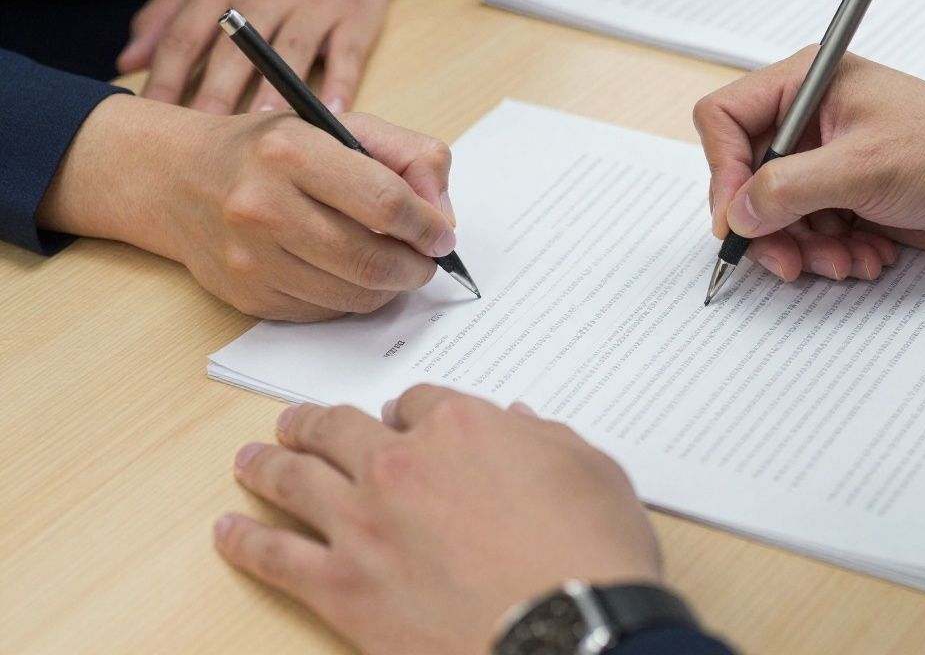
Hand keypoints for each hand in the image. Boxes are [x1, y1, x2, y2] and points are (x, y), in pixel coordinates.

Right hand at [37, 96, 456, 320]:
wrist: (182, 180)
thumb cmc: (274, 150)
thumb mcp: (341, 126)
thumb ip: (408, 156)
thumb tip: (442, 215)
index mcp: (292, 151)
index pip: (384, 202)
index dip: (427, 226)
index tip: (442, 235)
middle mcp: (263, 205)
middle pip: (371, 259)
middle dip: (415, 267)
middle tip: (426, 260)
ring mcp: (250, 258)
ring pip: (353, 295)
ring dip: (389, 288)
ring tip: (394, 267)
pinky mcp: (248, 296)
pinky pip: (325, 312)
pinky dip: (352, 299)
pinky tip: (350, 274)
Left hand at [116, 0, 402, 113]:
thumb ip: (167, 12)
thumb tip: (128, 61)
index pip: (186, 35)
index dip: (165, 77)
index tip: (149, 117)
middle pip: (235, 51)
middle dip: (215, 95)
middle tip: (201, 140)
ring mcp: (315, 4)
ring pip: (290, 55)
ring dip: (274, 94)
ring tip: (262, 130)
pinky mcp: (355, 17)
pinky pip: (345, 57)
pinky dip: (339, 87)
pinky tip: (329, 115)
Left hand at [215, 387, 660, 654]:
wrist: (567, 631)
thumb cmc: (589, 550)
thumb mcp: (589, 469)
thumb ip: (542, 437)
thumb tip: (520, 422)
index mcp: (460, 426)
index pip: (415, 401)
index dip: (405, 409)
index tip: (398, 418)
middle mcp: (400, 464)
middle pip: (339, 429)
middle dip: (314, 422)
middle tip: (294, 422)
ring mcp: (364, 524)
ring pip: (295, 479)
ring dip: (267, 464)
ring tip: (248, 458)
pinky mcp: (343, 587)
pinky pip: (276, 557)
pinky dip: (244, 541)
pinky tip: (226, 531)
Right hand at [695, 48, 924, 282]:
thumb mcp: (862, 168)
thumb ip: (788, 189)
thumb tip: (737, 214)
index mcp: (806, 84)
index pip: (724, 119)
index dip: (724, 172)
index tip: (738, 218)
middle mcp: (808, 118)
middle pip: (745, 176)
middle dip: (768, 225)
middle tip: (788, 260)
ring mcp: (825, 158)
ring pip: (774, 213)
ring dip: (804, 248)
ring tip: (844, 260)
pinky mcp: (843, 194)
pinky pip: (806, 231)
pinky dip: (828, 253)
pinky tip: (866, 255)